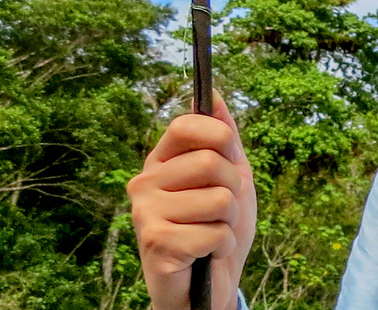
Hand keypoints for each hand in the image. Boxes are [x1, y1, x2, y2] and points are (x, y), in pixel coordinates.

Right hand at [127, 90, 256, 309]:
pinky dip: (222, 245)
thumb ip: (223, 137)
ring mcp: (145, 213)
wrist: (208, 284)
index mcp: (161, 162)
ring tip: (212, 233)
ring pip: (218, 199)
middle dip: (233, 189)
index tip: (227, 157)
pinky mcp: (155, 243)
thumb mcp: (231, 176)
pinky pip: (214, 232)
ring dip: (229, 221)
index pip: (186, 125)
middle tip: (221, 209)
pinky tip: (204, 254)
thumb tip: (212, 93)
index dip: (218, 137)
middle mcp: (144, 183)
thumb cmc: (217, 226)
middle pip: (210, 161)